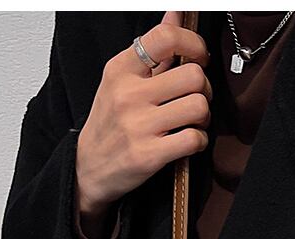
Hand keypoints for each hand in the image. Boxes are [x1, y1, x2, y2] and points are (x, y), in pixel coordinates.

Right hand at [75, 10, 212, 220]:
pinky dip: (199, 142)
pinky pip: (195, 139)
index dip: (194, 45)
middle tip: (194, 99)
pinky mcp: (149, 155)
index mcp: (122, 69)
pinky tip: (186, 142)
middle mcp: (129, 94)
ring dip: (203, 118)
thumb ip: (153, 50)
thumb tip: (177, 14)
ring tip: (190, 122)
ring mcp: (139, 125)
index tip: (199, 58)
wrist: (89, 168)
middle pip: (194, 76)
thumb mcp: (122, 79)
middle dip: (204, 90)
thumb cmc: (111, 121)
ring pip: (199, 107)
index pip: (166, 38)